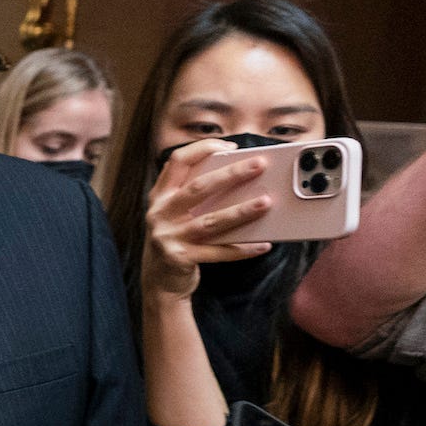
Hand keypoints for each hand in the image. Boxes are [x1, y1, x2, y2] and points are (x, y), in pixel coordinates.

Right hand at [140, 139, 271, 299]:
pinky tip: (262, 244)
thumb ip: (195, 195)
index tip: (230, 146)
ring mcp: (168, 236)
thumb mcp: (177, 212)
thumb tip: (239, 178)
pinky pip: (217, 252)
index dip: (202, 149)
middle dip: (231, 174)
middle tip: (259, 165)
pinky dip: (241, 249)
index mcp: (160, 195)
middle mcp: (160, 212)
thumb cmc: (177, 237)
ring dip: (241, 211)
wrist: (159, 279)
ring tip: (266, 202)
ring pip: (210, 221)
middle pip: (198, 188)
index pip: (177, 161)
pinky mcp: (180, 258)